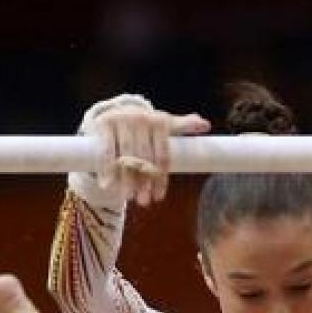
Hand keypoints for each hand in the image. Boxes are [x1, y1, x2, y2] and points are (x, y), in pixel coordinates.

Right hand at [88, 105, 209, 205]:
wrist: (118, 110)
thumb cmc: (147, 125)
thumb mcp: (165, 125)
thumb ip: (183, 126)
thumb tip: (206, 125)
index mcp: (160, 121)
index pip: (163, 156)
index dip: (161, 178)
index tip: (159, 197)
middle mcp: (141, 119)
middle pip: (144, 159)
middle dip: (144, 183)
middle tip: (143, 202)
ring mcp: (122, 120)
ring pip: (125, 157)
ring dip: (126, 180)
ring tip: (128, 197)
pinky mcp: (105, 124)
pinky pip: (106, 151)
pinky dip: (106, 169)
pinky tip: (108, 185)